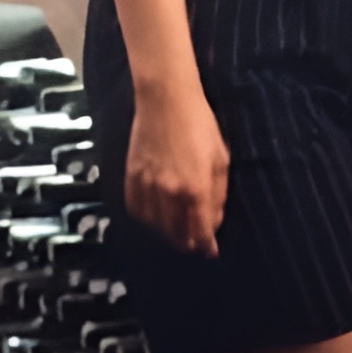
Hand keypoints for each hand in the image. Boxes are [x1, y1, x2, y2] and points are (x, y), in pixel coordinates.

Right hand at [125, 84, 229, 256]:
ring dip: (168, 233)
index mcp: (196, 190)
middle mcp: (169, 194)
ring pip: (155, 226)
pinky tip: (156, 216)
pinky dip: (147, 219)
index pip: (199, 233)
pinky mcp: (131, 178)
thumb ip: (218, 195)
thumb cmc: (201, 126)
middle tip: (195, 242)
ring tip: (177, 230)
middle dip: (188, 242)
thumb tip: (213, 222)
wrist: (166, 100)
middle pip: (176, 235)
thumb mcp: (220, 160)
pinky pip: (136, 210)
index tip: (210, 251)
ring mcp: (147, 187)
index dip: (206, 246)